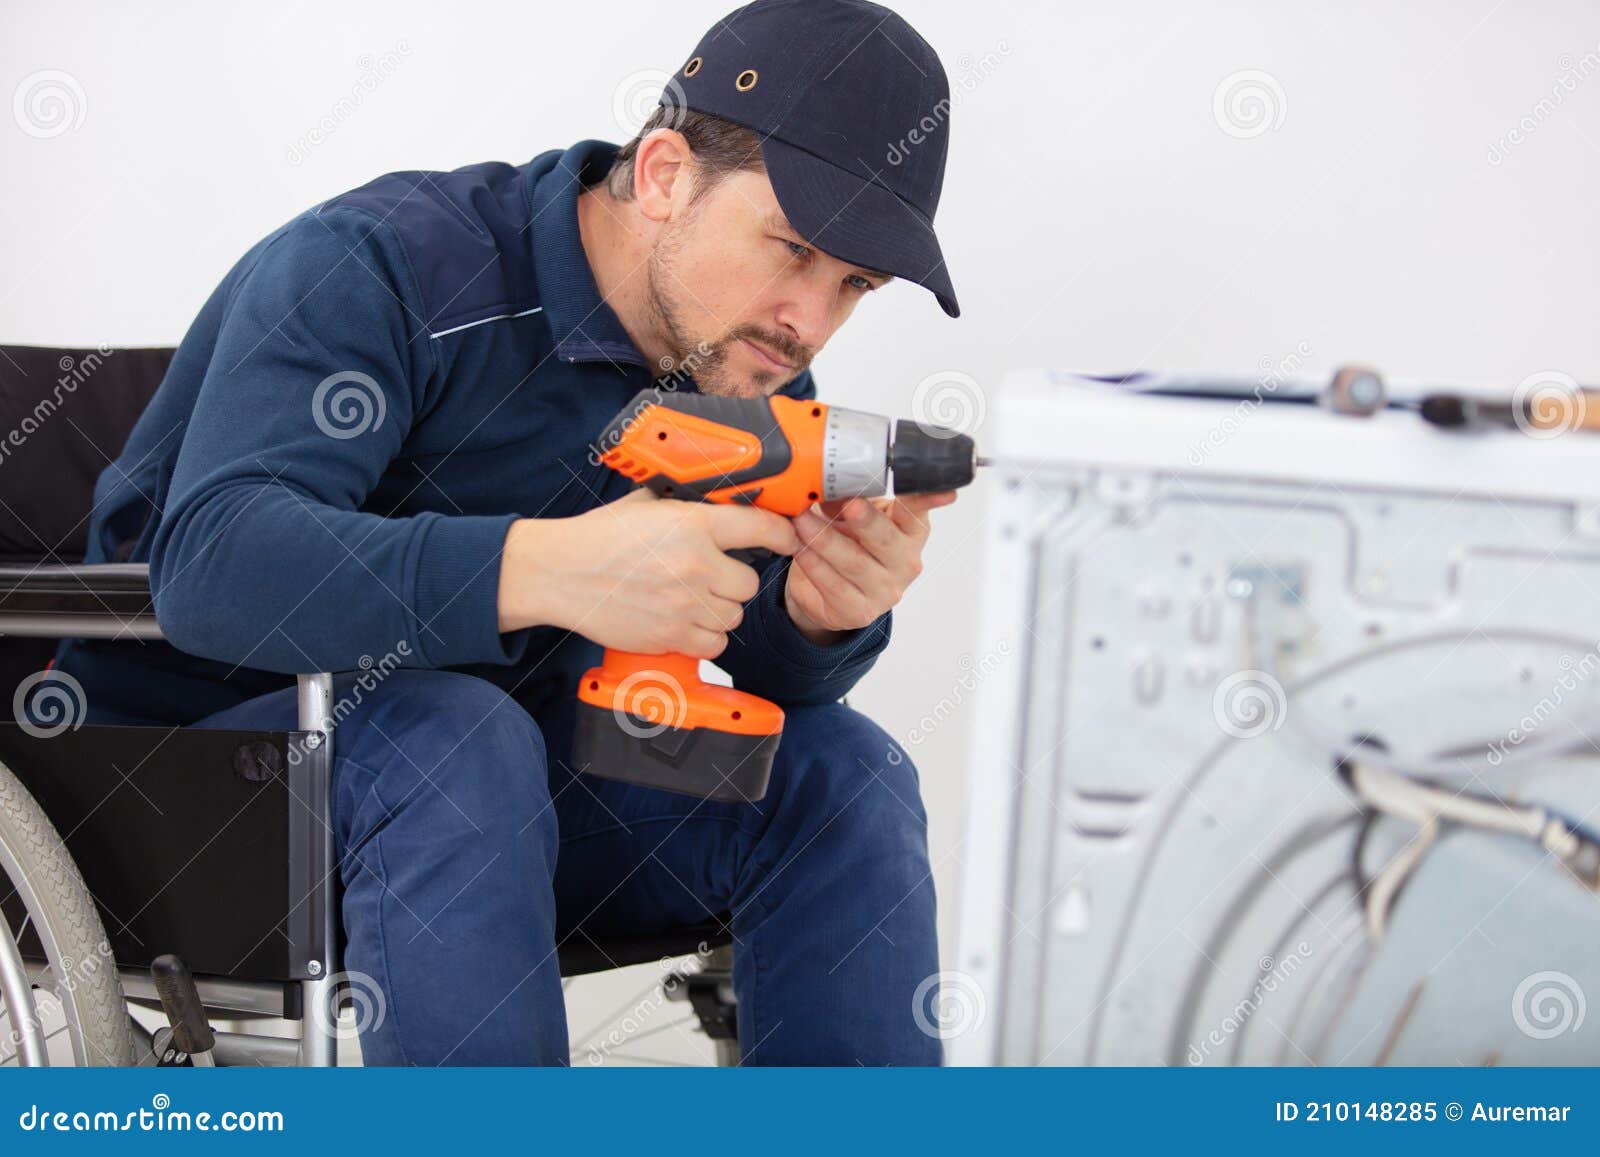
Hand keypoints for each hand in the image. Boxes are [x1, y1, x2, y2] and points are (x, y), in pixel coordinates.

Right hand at [497, 488, 799, 658]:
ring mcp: (685, 604)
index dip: (782, 534)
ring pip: (733, 615)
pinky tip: (685, 622)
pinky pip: (715, 645)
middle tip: (711, 576)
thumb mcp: (646, 504)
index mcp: (693, 525)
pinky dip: (706, 637)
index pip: (761, 528)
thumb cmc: (599, 538)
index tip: (788, 539)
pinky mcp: (672, 635)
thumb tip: (720, 497)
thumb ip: (687, 504)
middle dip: (734, 580)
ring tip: (691, 598)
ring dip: (719, 610)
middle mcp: (695, 565)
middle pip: (749, 582)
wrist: (560, 573)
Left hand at [784, 492, 955, 644]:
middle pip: (886, 539)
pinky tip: (800, 548)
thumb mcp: (850, 516)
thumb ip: (844, 499)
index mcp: (910, 531)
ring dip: (824, 539)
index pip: (918, 510)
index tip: (941, 491)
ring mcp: (885, 591)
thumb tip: (826, 485)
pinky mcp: (860, 612)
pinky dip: (814, 564)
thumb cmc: (849, 544)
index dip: (926, 497)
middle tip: (848, 504)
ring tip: (801, 522)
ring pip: (854, 563)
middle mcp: (905, 562)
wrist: (828, 592)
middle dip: (866, 520)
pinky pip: (834, 585)